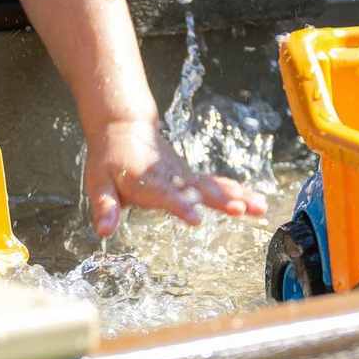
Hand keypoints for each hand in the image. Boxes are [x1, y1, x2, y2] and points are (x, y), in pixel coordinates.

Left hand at [84, 117, 267, 237]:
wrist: (124, 127)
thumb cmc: (109, 159)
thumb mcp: (97, 183)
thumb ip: (104, 207)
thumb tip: (103, 231)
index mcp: (148, 180)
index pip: (166, 195)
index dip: (180, 206)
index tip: (196, 218)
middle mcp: (172, 177)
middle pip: (199, 189)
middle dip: (221, 200)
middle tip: (240, 210)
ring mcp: (185, 176)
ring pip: (216, 186)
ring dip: (239, 196)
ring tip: (261, 208)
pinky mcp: (192, 177)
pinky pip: (218, 185)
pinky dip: (239, 192)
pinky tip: (257, 203)